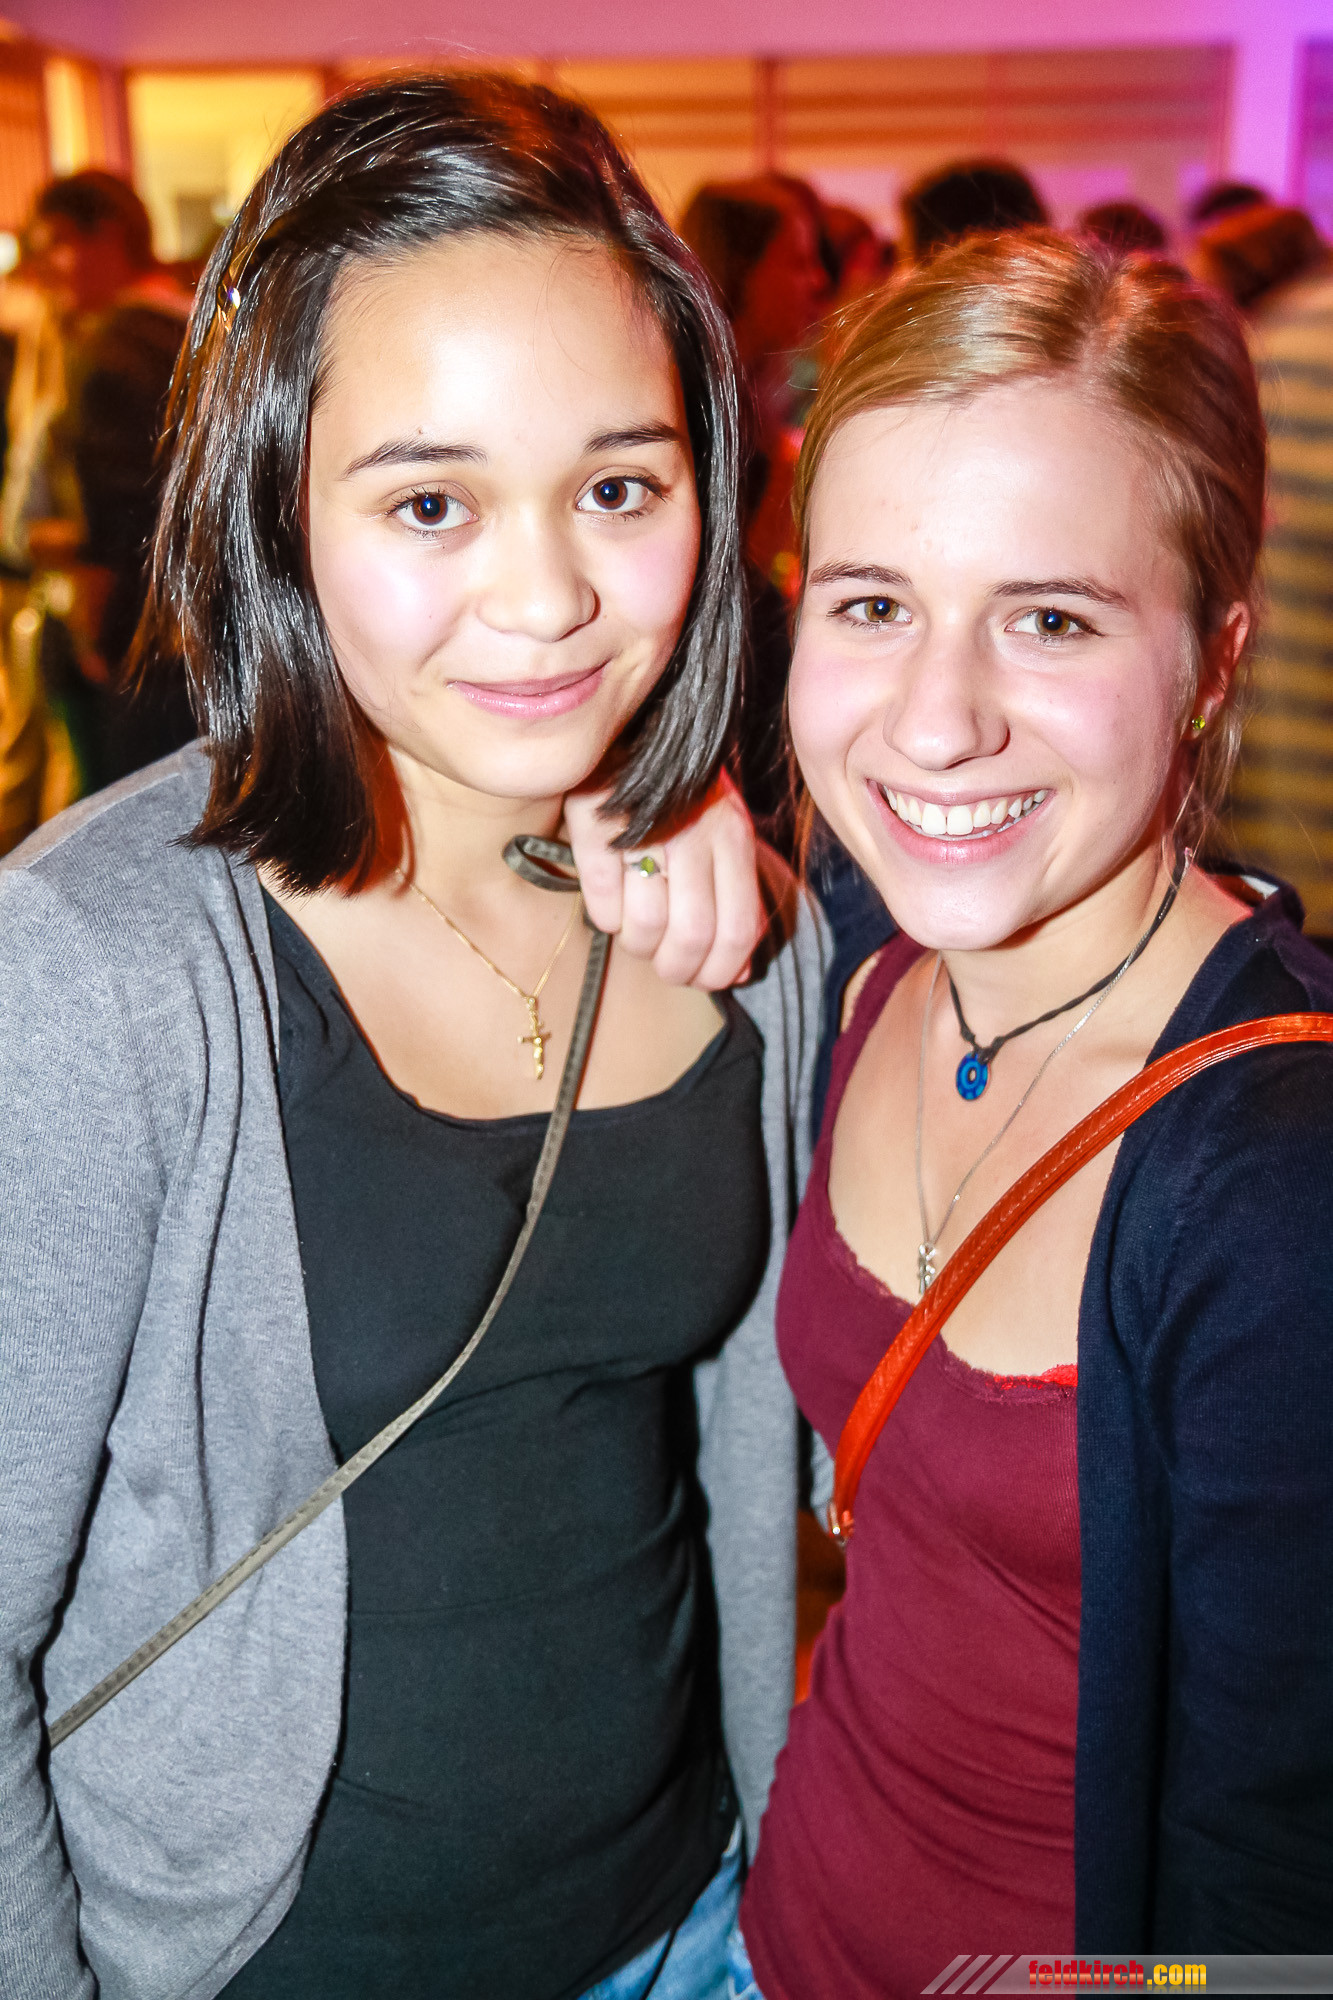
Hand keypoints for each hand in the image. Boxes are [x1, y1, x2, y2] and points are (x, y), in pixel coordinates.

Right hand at [565, 770, 763, 988]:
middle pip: (691, 936)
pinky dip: (606, 918)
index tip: (704, 980)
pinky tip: (611, 910)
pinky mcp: (595, 822)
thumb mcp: (727, 838)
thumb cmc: (687, 800)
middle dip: (675, 969)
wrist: (639, 730)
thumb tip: (738, 970)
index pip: (736, 931)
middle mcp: (695, 833)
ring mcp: (645, 826)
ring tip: (637, 936)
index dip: (719, 972)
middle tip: (665, 968)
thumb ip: (737, 900)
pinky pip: (602, 898)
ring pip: (645, 925)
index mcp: (734, 838)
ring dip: (638, 946)